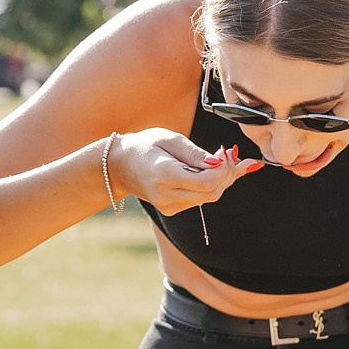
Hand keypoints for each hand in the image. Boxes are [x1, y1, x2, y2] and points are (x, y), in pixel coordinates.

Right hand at [110, 128, 260, 216]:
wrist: (119, 166)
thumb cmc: (144, 146)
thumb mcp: (170, 139)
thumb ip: (196, 153)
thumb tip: (221, 161)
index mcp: (164, 175)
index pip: (207, 182)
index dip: (224, 168)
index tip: (226, 150)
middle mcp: (166, 195)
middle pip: (212, 193)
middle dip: (228, 174)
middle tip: (229, 153)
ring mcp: (168, 206)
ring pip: (209, 197)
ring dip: (221, 179)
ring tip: (221, 158)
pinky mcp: (171, 209)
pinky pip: (200, 199)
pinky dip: (210, 185)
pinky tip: (209, 170)